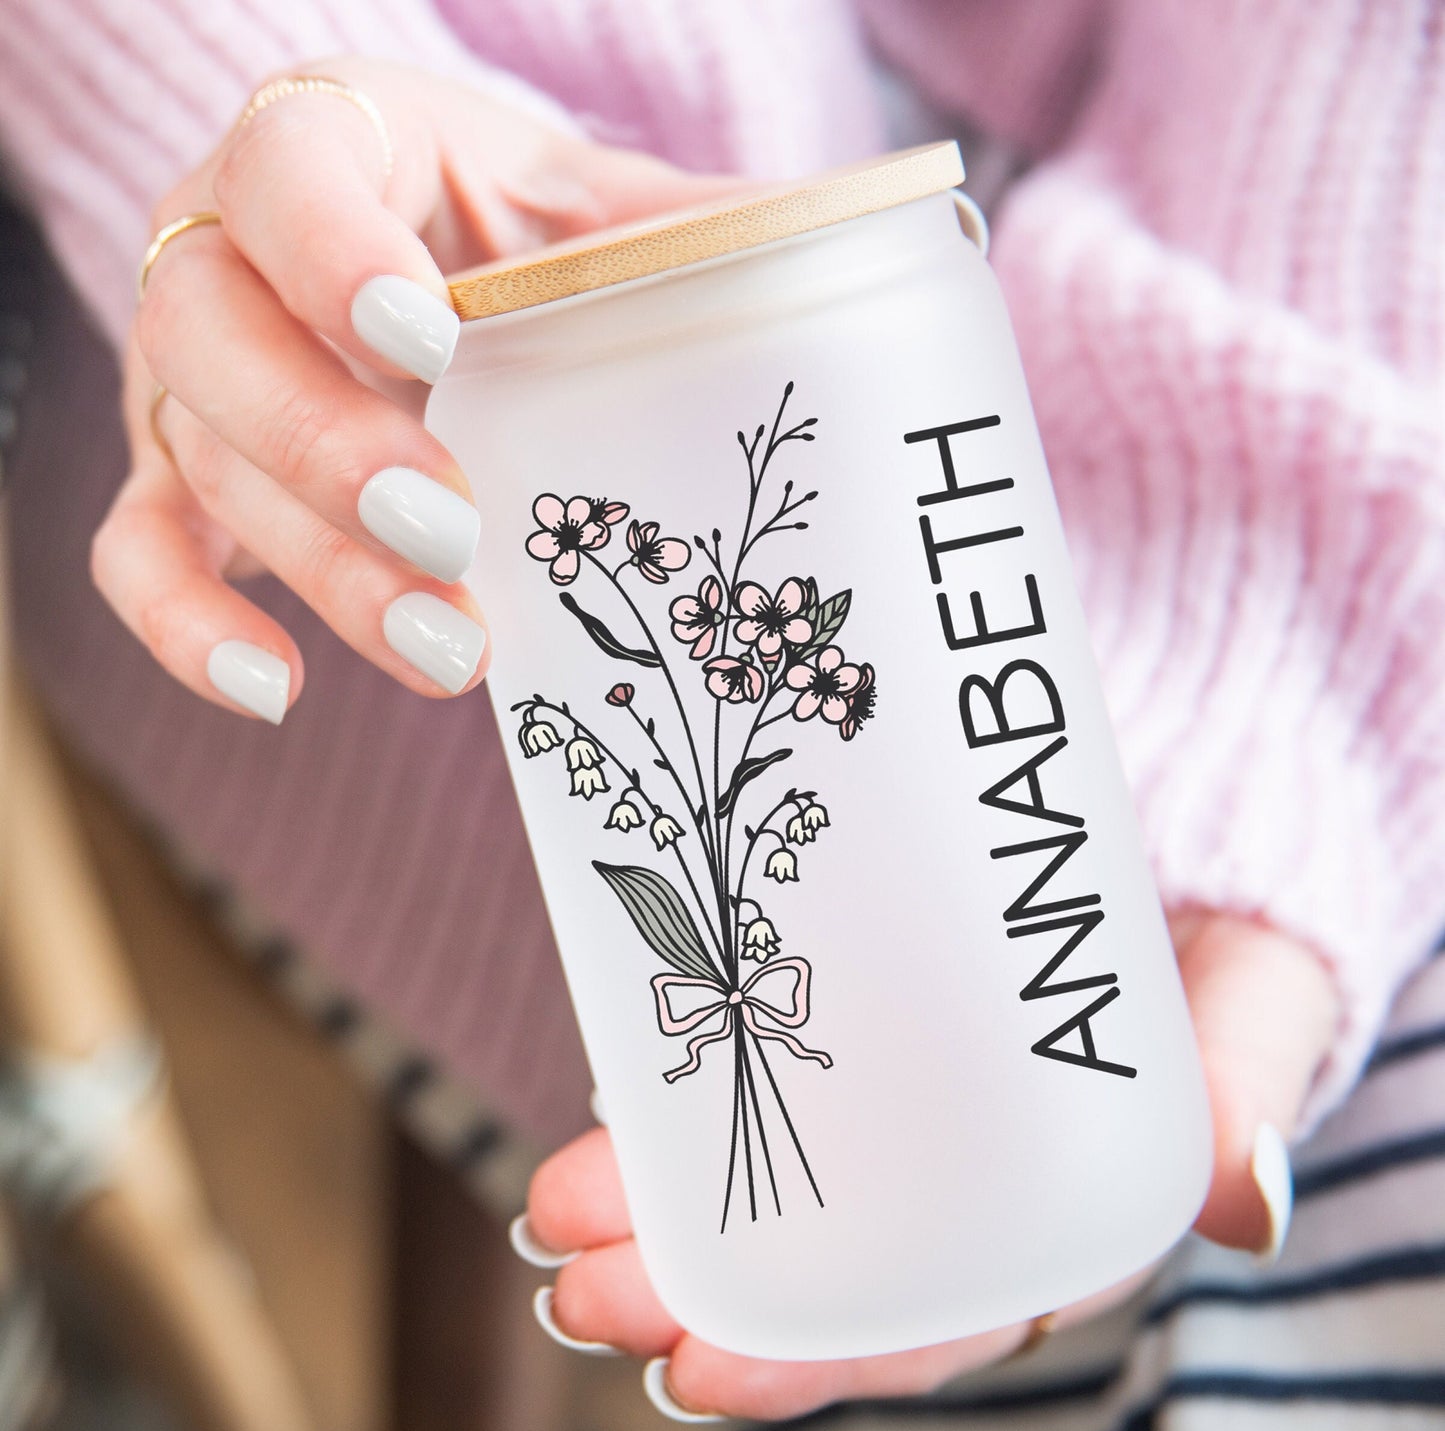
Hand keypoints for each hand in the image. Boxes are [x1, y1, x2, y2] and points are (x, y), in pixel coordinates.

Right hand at [96, 58, 735, 722]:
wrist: (412, 262)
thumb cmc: (505, 229)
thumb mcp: (587, 203)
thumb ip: (685, 223)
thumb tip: (876, 222)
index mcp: (327, 151)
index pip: (290, 175)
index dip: (335, 256)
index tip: (427, 337)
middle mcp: (223, 259)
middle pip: (217, 342)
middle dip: (330, 448)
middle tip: (451, 526)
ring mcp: (187, 380)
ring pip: (203, 468)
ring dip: (320, 569)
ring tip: (448, 648)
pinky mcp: (179, 481)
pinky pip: (139, 554)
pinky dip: (188, 627)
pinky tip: (277, 689)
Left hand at [521, 912, 1338, 1420]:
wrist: (1181, 827)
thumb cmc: (1233, 927)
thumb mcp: (1253, 995)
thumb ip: (1245, 1085)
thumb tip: (1248, 1200)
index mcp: (1050, 1214)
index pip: (923, 1321)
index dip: (810, 1360)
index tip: (694, 1367)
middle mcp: (958, 1179)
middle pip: (812, 1266)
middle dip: (688, 1285)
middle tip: (579, 1283)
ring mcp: (898, 1099)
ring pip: (766, 1175)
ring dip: (656, 1201)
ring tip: (554, 1206)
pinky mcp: (857, 1013)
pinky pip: (763, 1068)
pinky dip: (683, 1095)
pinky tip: (616, 1096)